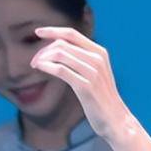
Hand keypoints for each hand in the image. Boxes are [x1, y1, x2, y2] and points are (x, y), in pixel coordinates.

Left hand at [31, 26, 137, 142]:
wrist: (115, 119)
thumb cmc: (102, 98)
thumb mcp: (96, 73)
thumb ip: (83, 59)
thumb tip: (60, 50)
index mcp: (100, 53)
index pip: (72, 34)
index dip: (53, 31)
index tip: (38, 32)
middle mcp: (97, 58)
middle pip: (63, 44)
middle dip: (44, 49)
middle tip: (34, 61)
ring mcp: (93, 72)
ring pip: (60, 54)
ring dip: (43, 58)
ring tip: (35, 65)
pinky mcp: (86, 85)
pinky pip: (61, 70)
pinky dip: (47, 66)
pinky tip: (40, 68)